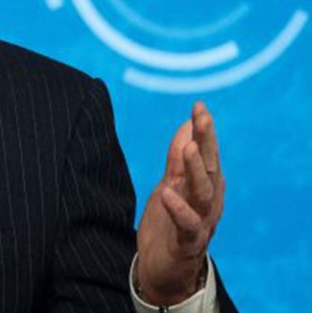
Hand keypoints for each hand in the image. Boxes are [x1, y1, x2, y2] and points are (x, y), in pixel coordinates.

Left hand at [136, 102, 224, 304]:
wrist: (163, 268)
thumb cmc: (169, 223)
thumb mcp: (170, 185)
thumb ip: (177, 159)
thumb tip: (186, 125)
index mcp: (205, 187)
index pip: (208, 154)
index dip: (204, 130)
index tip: (198, 106)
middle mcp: (208, 203)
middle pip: (211, 168)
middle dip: (207, 141)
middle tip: (202, 116)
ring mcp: (200, 223)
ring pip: (204, 194)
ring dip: (197, 170)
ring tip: (189, 148)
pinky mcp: (187, 243)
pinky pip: (186, 225)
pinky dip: (178, 209)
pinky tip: (166, 193)